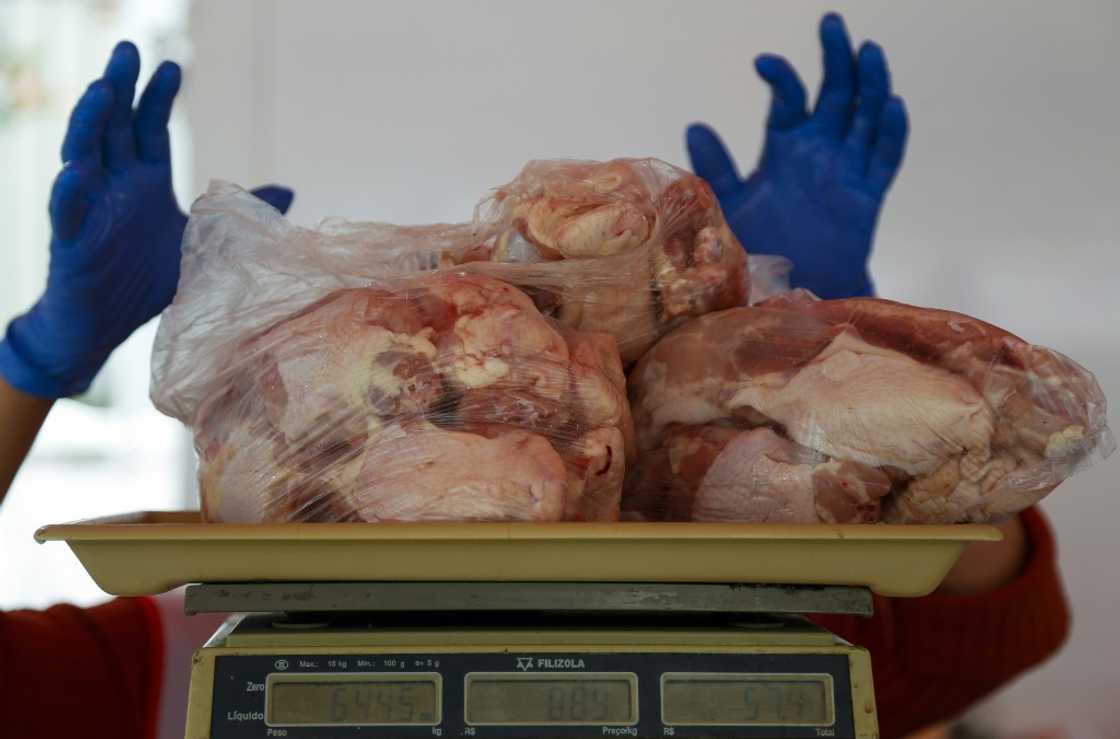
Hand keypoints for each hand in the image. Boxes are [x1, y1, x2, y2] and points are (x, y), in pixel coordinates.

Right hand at [0, 42, 293, 398]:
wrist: (107, 326)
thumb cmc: (146, 281)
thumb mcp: (204, 242)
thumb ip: (239, 213)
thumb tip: (288, 191)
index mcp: (145, 181)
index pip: (149, 128)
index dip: (158, 97)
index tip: (174, 67)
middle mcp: (114, 185)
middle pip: (113, 125)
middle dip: (120, 87)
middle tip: (127, 49)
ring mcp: (89, 209)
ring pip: (83, 154)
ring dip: (90, 122)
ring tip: (100, 91)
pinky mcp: (71, 243)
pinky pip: (67, 213)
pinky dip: (70, 192)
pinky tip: (76, 171)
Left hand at [687, 13, 908, 298]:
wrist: (786, 288)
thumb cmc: (756, 244)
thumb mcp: (729, 202)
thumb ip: (716, 165)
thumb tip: (694, 125)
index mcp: (785, 146)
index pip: (788, 99)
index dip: (780, 77)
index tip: (762, 63)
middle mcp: (819, 150)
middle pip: (835, 93)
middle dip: (835, 57)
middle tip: (830, 23)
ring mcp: (847, 168)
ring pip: (866, 116)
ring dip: (869, 83)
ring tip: (868, 50)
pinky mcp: (868, 195)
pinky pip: (885, 158)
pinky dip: (891, 132)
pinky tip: (892, 104)